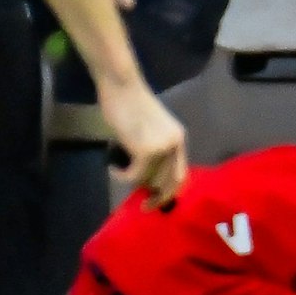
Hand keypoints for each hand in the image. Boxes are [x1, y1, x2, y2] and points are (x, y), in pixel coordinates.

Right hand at [102, 80, 188, 207]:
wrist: (122, 88)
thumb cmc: (129, 105)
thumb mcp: (149, 130)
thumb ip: (152, 150)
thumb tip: (145, 178)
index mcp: (178, 139)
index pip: (182, 174)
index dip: (170, 191)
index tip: (157, 201)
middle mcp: (175, 144)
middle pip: (171, 183)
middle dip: (158, 198)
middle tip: (143, 206)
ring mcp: (163, 148)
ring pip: (150, 180)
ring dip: (134, 182)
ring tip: (119, 170)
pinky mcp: (147, 151)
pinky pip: (135, 176)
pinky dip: (122, 176)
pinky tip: (113, 167)